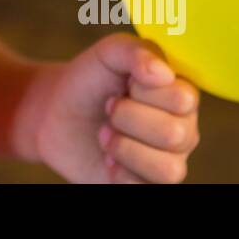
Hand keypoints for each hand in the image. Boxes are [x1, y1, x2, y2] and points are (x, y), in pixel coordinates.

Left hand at [18, 33, 199, 182]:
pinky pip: (145, 188)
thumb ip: (136, 51)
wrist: (54, 112)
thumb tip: (163, 74)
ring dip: (124, 148)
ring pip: (169, 170)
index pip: (183, 99)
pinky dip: (118, 172)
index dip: (143, 91)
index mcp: (182, 95)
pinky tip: (108, 158)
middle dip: (127, 117)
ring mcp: (168, 160)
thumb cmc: (89, 79)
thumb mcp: (107, 53)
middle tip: (109, 108)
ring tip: (106, 134)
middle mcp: (183, 130)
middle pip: (174, 135)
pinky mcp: (146, 184)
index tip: (125, 84)